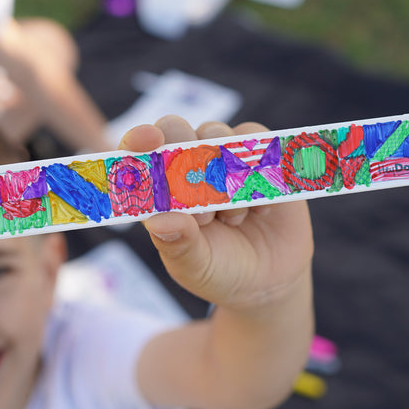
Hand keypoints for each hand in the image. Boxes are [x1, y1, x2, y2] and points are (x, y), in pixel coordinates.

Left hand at [120, 115, 313, 310]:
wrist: (270, 280)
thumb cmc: (220, 271)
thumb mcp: (195, 267)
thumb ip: (178, 244)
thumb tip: (158, 221)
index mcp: (159, 191)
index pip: (138, 154)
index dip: (137, 140)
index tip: (146, 140)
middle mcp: (187, 167)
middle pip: (174, 129)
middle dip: (184, 153)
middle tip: (201, 204)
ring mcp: (222, 159)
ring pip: (216, 133)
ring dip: (223, 175)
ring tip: (231, 219)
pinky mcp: (259, 158)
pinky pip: (255, 141)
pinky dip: (257, 174)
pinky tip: (259, 211)